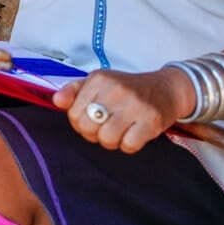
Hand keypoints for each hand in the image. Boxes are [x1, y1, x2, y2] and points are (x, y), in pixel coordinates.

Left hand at [52, 67, 195, 153]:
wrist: (166, 88)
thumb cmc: (127, 89)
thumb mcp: (100, 82)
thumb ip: (74, 90)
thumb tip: (56, 101)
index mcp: (98, 79)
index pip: (73, 114)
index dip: (80, 123)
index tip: (93, 120)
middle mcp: (115, 89)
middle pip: (87, 128)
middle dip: (94, 134)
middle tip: (106, 128)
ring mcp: (134, 104)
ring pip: (106, 139)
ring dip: (112, 142)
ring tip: (120, 131)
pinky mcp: (151, 119)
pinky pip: (129, 145)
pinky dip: (129, 145)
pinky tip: (134, 134)